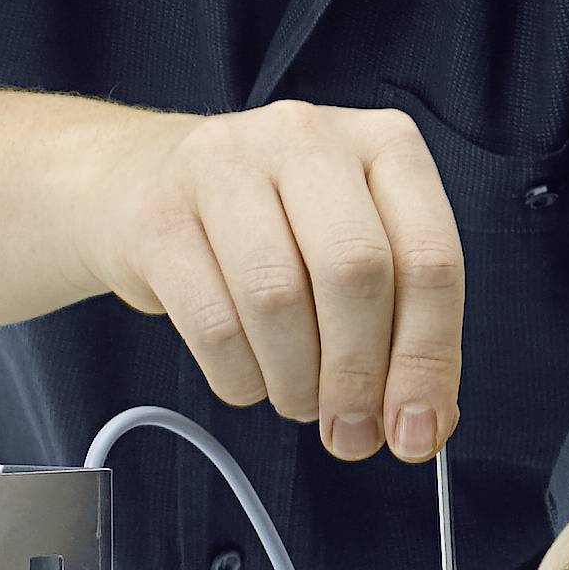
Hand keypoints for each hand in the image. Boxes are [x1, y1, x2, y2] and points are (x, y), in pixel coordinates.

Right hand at [87, 102, 462, 462]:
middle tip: (352, 431)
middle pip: (356, 273)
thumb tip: (425, 421)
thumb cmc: (273, 224)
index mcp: (384, 144)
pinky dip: (241, 377)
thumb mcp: (354, 246)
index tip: (420, 427)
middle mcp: (307, 138)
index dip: (429, 356)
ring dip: (297, 382)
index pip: (430, 255)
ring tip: (299, 398)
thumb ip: (401, 323)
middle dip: (359, 374)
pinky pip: (214, 323)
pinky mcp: (159, 216)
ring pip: (278, 300)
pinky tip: (250, 377)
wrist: (138, 182)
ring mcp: (225, 166)